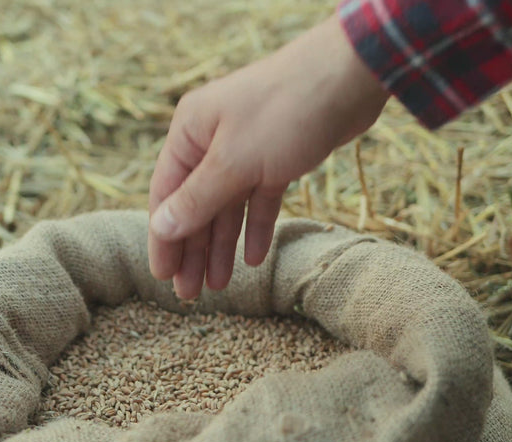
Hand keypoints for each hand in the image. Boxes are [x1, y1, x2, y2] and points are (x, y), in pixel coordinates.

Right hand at [148, 15, 388, 298]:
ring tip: (219, 286)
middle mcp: (212, 141)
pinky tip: (256, 258)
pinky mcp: (278, 157)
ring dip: (223, 245)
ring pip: (228, 207)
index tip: (163, 277)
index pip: (166, 194)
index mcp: (189, 133)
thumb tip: (161, 229)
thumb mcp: (234, 161)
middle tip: (189, 294)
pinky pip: (260, 200)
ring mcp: (246, 149)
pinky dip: (257, 227)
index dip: (163, 238)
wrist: (349, 76)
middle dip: (193, 250)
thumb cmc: (283, 111)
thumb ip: (197, 199)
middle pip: (195, 205)